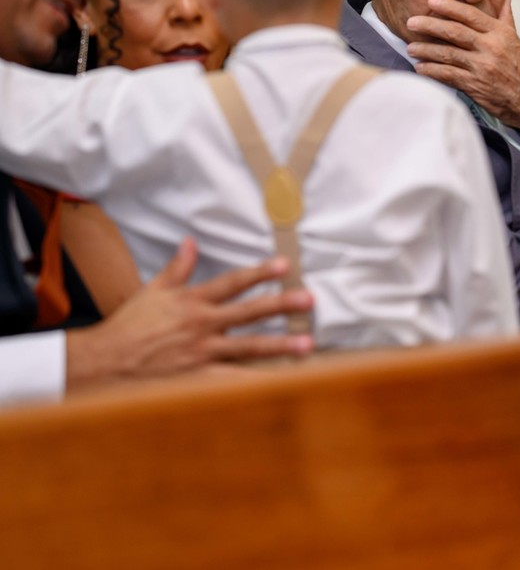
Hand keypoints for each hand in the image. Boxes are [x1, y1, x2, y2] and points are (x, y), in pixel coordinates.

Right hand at [64, 238, 313, 391]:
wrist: (104, 362)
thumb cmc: (130, 325)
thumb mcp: (153, 291)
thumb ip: (177, 268)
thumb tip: (191, 241)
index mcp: (192, 301)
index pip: (232, 283)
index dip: (259, 273)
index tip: (284, 265)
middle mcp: (201, 325)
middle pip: (248, 313)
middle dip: (280, 305)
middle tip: (309, 299)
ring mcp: (201, 353)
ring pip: (248, 348)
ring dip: (279, 346)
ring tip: (308, 344)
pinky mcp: (197, 378)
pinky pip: (232, 381)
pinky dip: (255, 382)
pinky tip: (279, 384)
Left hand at [406, 0, 519, 139]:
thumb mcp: (517, 41)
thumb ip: (506, 19)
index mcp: (500, 33)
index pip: (470, 15)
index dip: (449, 7)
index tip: (431, 2)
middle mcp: (490, 47)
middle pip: (454, 32)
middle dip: (430, 26)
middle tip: (411, 23)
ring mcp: (482, 67)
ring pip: (448, 54)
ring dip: (426, 50)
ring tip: (410, 48)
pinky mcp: (476, 86)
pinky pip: (448, 75)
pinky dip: (432, 71)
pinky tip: (420, 68)